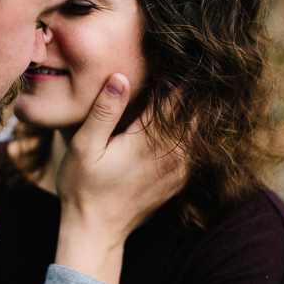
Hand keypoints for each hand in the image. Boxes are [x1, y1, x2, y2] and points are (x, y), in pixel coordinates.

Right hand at [55, 74, 187, 283]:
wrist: (96, 230)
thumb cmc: (83, 186)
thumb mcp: (84, 146)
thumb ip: (104, 111)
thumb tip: (121, 77)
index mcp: (150, 141)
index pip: (175, 97)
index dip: (178, 73)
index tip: (179, 53)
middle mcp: (173, 154)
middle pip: (195, 110)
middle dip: (192, 87)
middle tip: (190, 61)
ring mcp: (181, 169)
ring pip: (200, 128)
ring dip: (195, 107)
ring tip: (192, 83)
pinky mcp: (180, 179)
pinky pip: (197, 146)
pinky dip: (194, 129)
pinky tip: (184, 117)